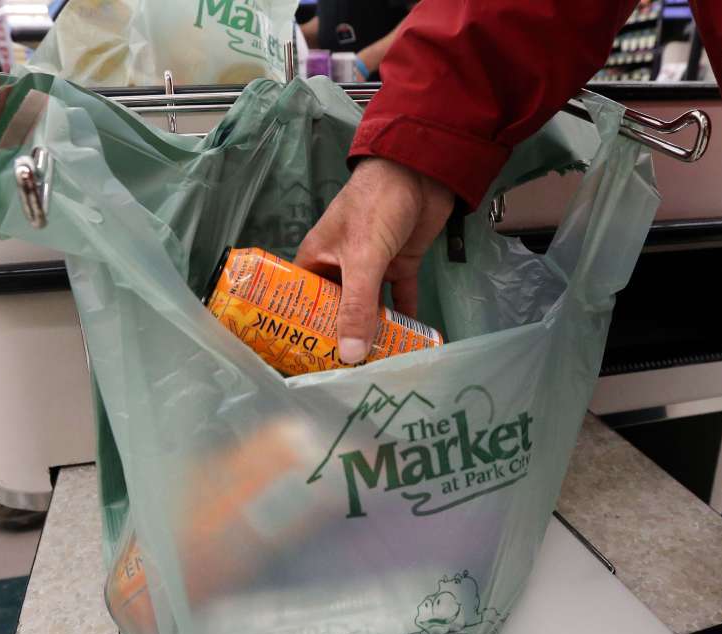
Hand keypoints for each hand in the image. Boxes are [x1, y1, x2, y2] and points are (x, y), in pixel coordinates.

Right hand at [295, 158, 452, 363]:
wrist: (421, 170)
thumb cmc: (377, 205)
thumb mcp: (362, 258)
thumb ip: (356, 307)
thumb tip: (349, 356)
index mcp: (318, 258)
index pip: (301, 300)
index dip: (300, 328)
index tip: (303, 360)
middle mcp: (341, 266)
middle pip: (337, 309)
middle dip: (342, 337)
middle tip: (343, 375)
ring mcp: (372, 267)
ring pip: (369, 307)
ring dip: (375, 332)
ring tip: (377, 368)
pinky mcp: (400, 265)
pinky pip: (400, 298)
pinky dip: (405, 317)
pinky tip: (410, 343)